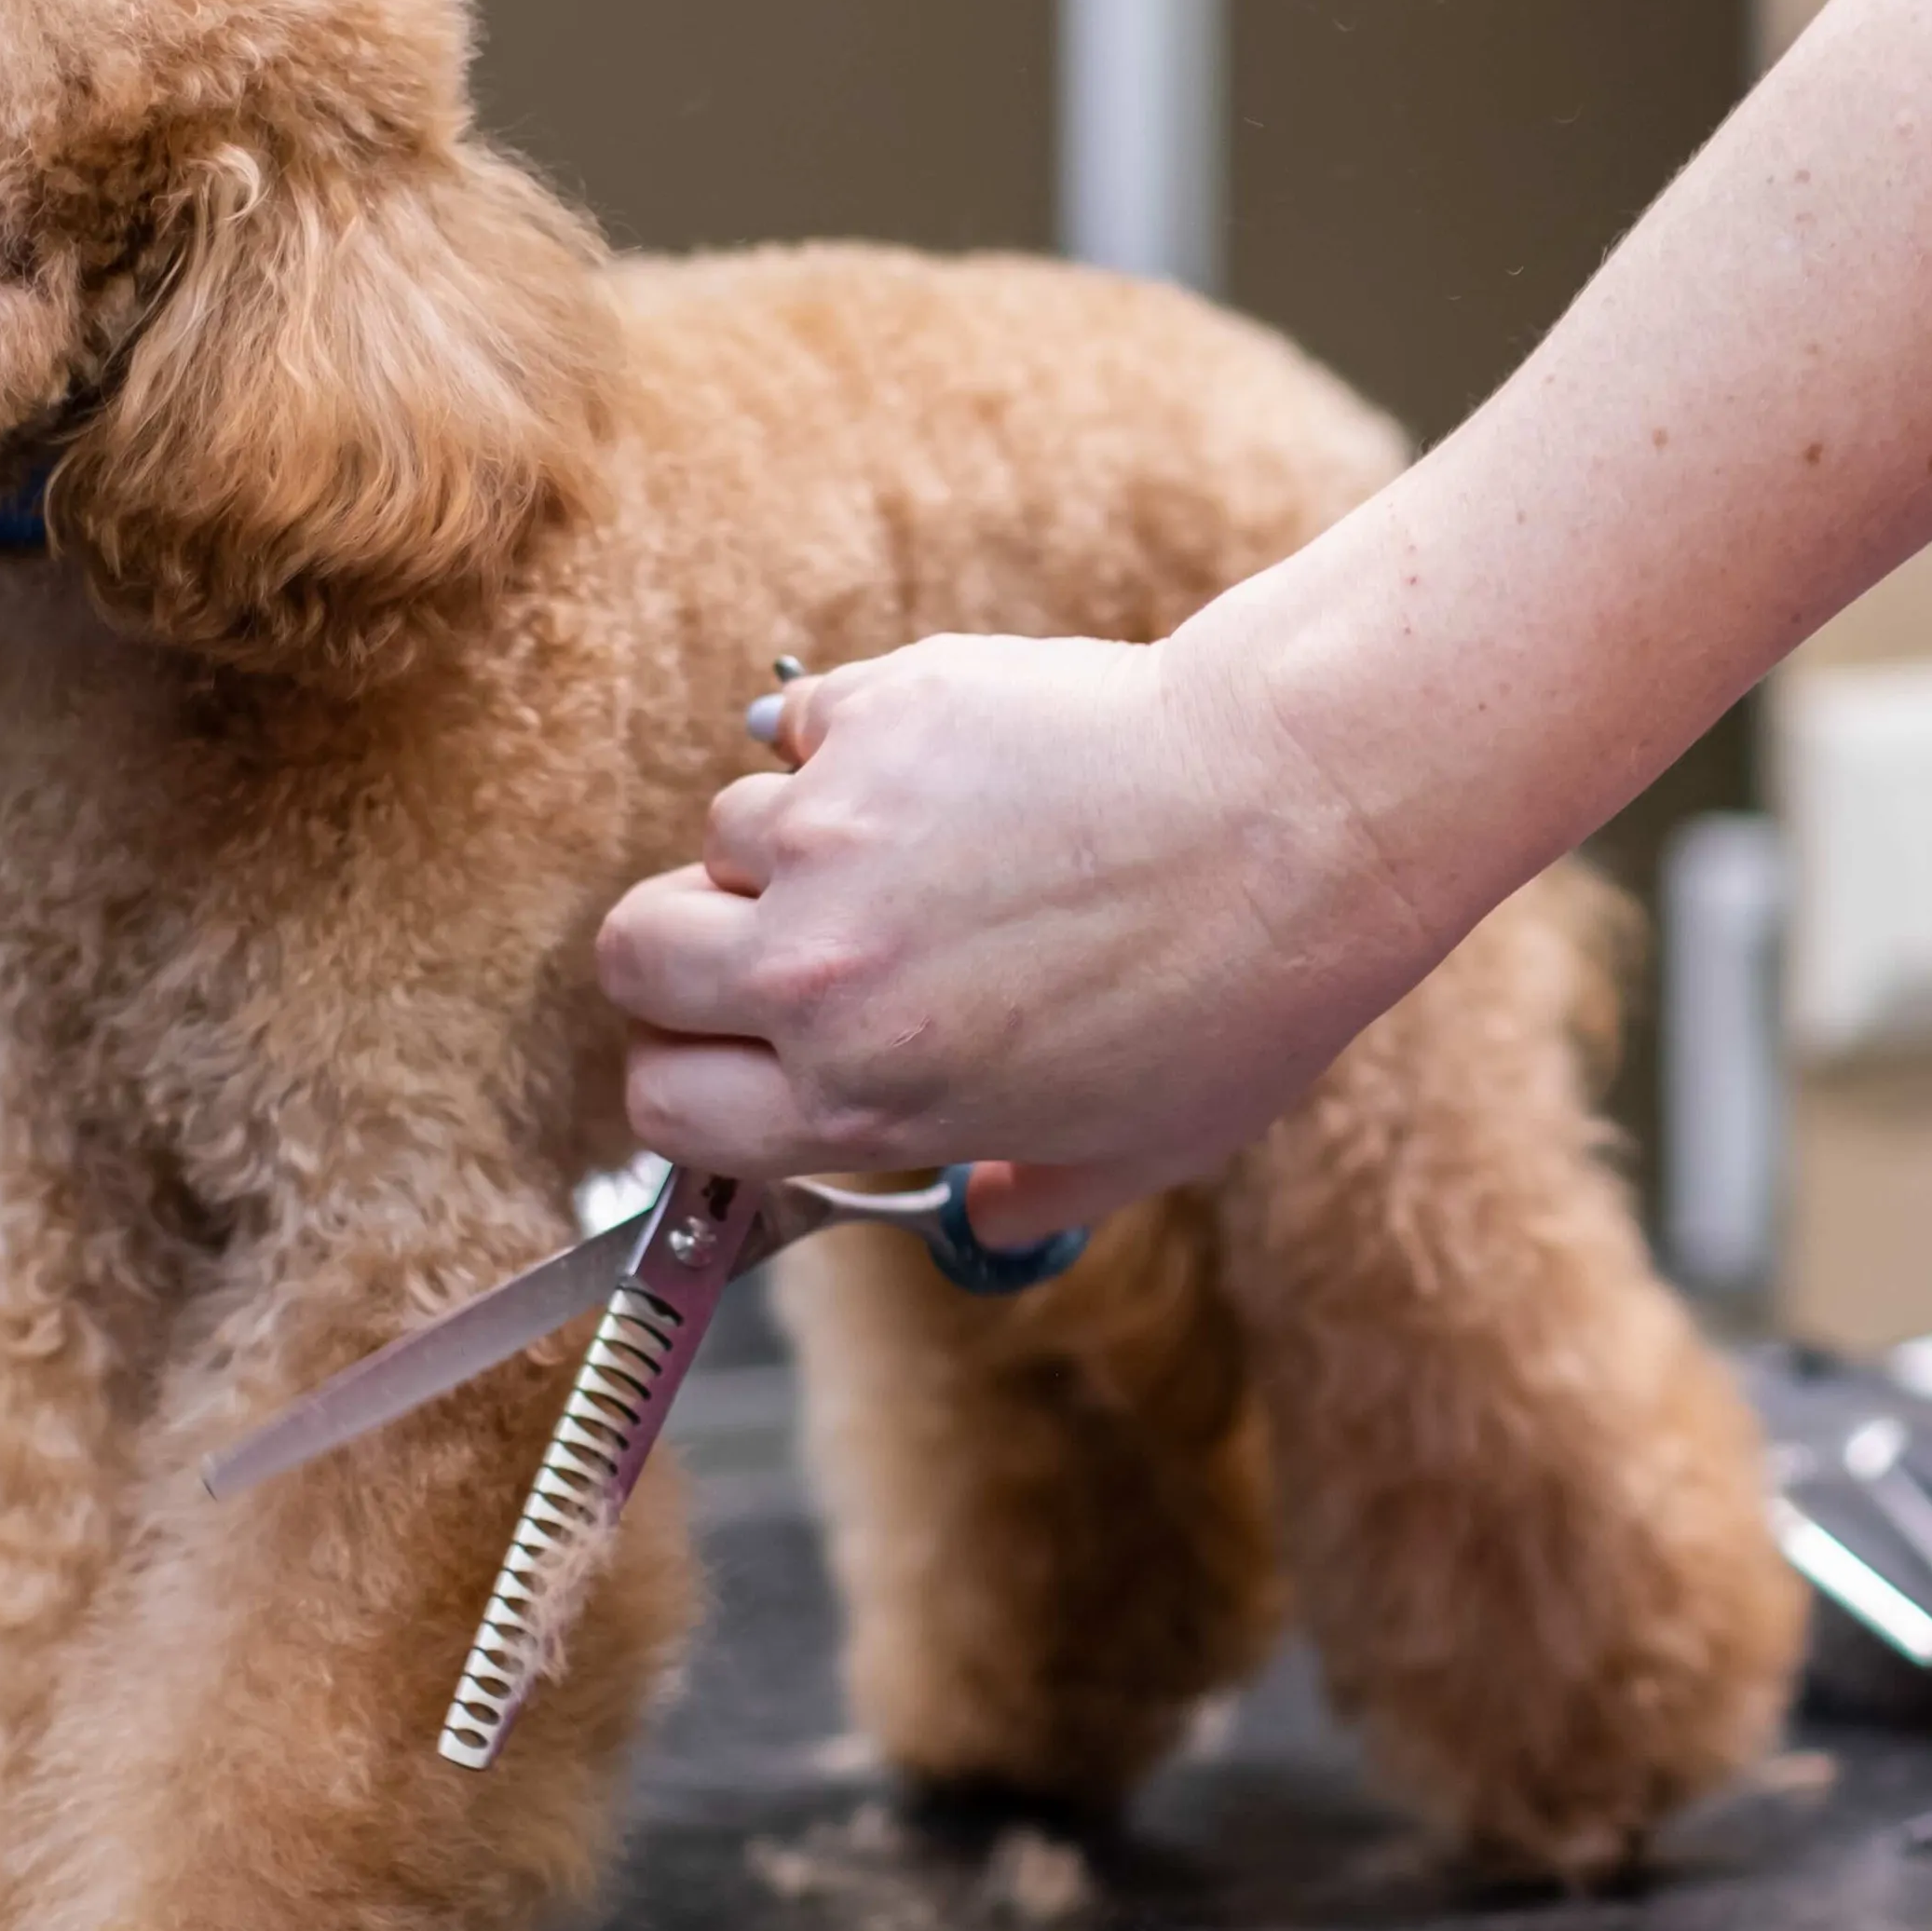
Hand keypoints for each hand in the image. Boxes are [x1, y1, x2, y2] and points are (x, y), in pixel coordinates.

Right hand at [596, 624, 1453, 1239]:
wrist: (1297, 817)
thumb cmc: (1240, 991)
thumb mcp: (1142, 1148)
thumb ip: (1035, 1192)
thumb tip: (990, 1217)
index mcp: (865, 1099)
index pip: (662, 1106)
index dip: (684, 1075)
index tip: (729, 1046)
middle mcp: (822, 973)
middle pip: (634, 955)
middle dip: (685, 948)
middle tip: (772, 933)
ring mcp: (836, 835)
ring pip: (729, 828)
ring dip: (795, 837)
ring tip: (925, 840)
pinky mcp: (876, 714)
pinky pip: (807, 722)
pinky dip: (855, 735)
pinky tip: (960, 757)